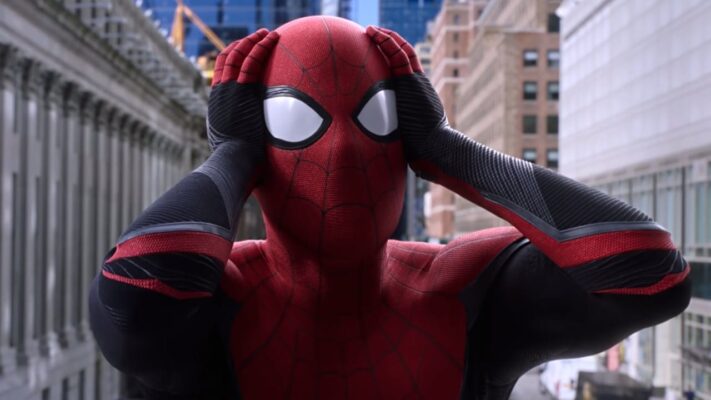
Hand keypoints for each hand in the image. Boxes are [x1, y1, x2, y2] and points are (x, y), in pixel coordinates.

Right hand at [207, 29, 279, 152]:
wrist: (233, 161)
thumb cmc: (235, 159)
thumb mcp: (229, 142)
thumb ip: (234, 132)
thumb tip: (244, 139)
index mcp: (217, 102)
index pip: (222, 71)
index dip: (232, 57)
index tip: (244, 49)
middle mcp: (221, 92)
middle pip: (227, 58)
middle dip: (243, 44)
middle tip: (257, 36)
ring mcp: (230, 90)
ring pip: (239, 56)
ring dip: (254, 40)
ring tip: (267, 32)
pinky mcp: (243, 92)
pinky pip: (252, 62)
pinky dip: (261, 47)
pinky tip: (272, 38)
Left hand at [365, 26, 447, 163]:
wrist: (435, 149)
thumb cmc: (422, 153)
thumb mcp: (403, 141)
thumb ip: (393, 139)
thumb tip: (376, 155)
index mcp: (415, 98)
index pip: (402, 72)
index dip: (390, 59)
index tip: (374, 53)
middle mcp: (417, 86)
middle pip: (403, 58)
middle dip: (388, 44)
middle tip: (371, 35)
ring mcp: (416, 82)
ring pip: (402, 51)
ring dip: (386, 38)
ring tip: (370, 30)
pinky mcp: (413, 81)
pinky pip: (400, 54)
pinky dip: (388, 41)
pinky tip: (375, 33)